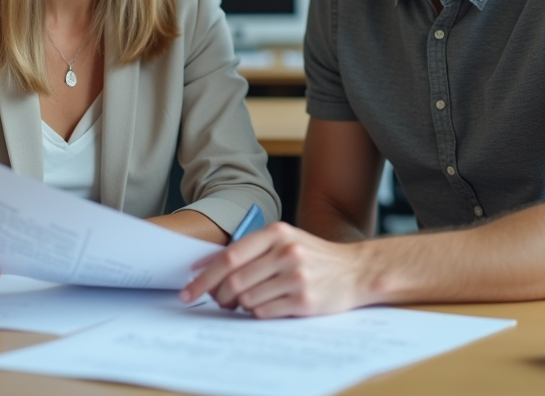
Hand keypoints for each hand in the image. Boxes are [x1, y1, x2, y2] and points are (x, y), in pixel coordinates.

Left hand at [180, 222, 371, 317]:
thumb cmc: (313, 257)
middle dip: (217, 296)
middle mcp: (286, 252)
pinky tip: (266, 305)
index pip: (229, 256)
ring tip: (248, 302)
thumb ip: (251, 249)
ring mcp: (296, 277)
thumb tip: (207, 267)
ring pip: (246, 299)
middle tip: (216, 301)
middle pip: (233, 281)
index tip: (188, 289)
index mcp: (277, 233)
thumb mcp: (285, 240)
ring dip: (240, 305)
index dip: (204, 276)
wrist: (356, 270)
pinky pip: (263, 312)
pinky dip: (257, 312)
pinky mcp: (304, 300)